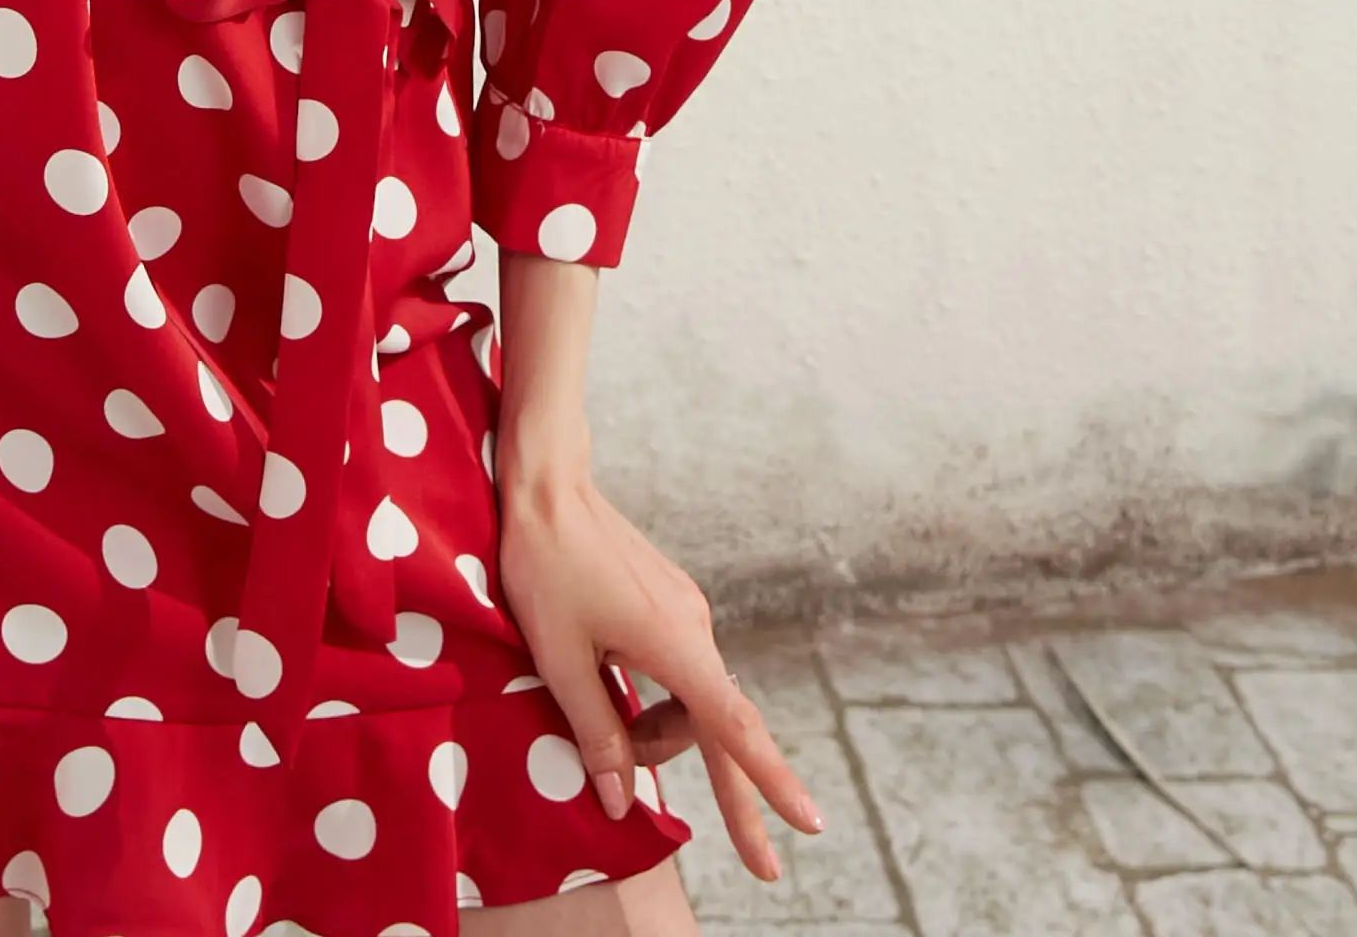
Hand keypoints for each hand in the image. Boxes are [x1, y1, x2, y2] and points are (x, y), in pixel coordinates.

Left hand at [496, 469, 823, 877]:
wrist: (548, 487)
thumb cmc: (545, 569)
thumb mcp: (560, 660)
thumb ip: (597, 734)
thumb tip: (624, 803)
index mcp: (675, 644)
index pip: (734, 727)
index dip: (771, 781)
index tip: (810, 822)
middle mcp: (694, 628)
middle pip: (721, 728)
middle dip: (738, 795)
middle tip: (763, 868)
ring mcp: (686, 612)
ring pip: (692, 701)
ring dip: (659, 732)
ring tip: (599, 715)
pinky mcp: (671, 603)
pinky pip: (678, 672)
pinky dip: (657, 700)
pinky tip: (611, 685)